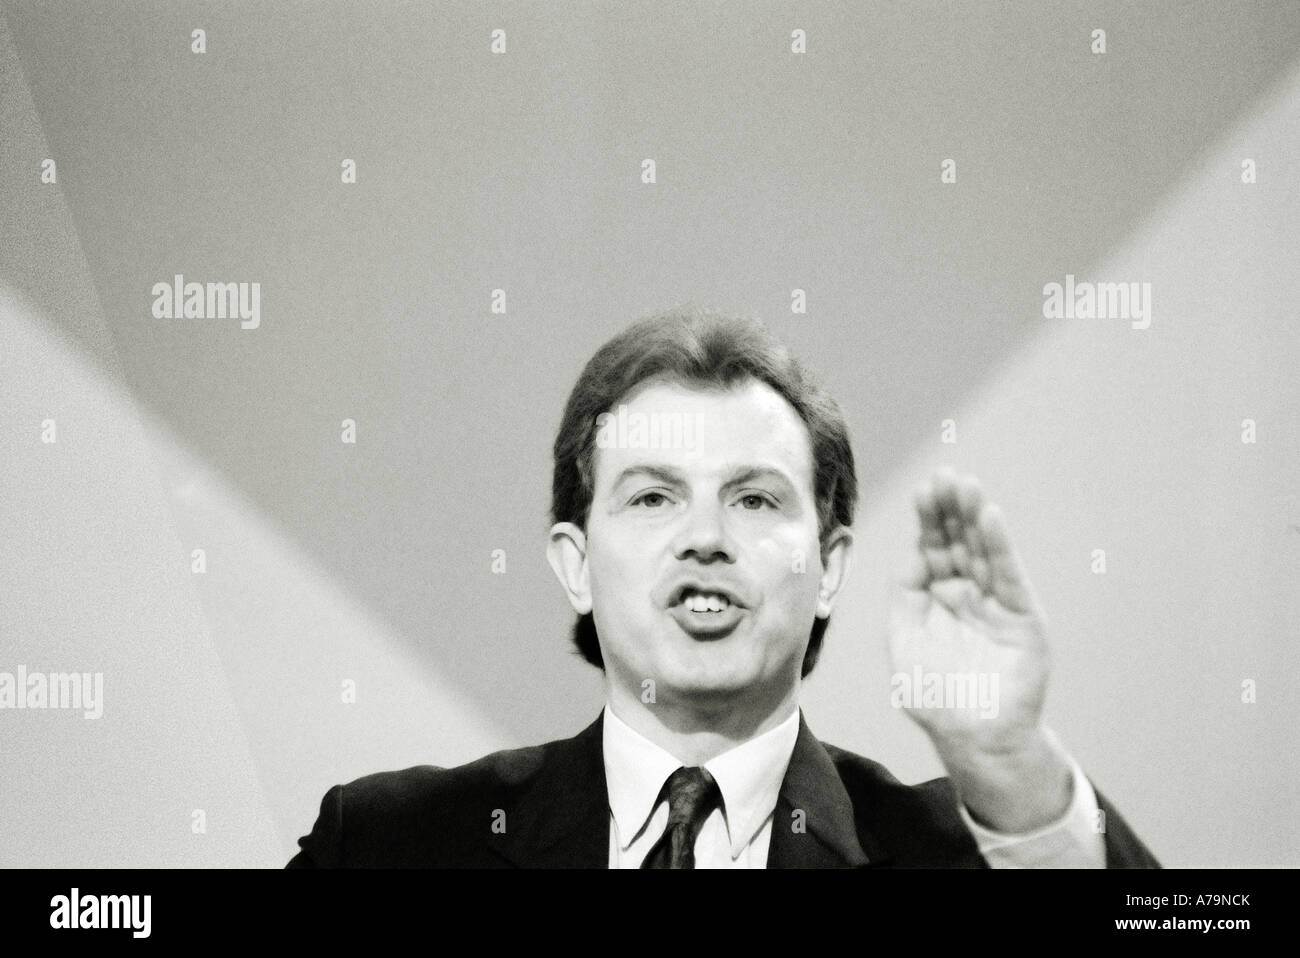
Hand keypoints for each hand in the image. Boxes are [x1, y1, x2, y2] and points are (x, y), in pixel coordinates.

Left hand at [888, 467, 1071, 831]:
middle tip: (945, 476)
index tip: (923, 490)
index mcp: (934, 599)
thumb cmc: (935, 698)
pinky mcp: (1021, 618)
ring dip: (974, 518)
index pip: (930, 549)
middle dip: (949, 510)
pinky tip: (989, 517)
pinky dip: (999, 546)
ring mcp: (993, 604)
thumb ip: (904, 602)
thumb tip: (905, 560)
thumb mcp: (905, 646)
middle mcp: (965, 595)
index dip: (927, 521)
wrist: (974, 740)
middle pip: (956, 542)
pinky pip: (1008, 575)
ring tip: (966, 486)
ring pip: (982, 551)